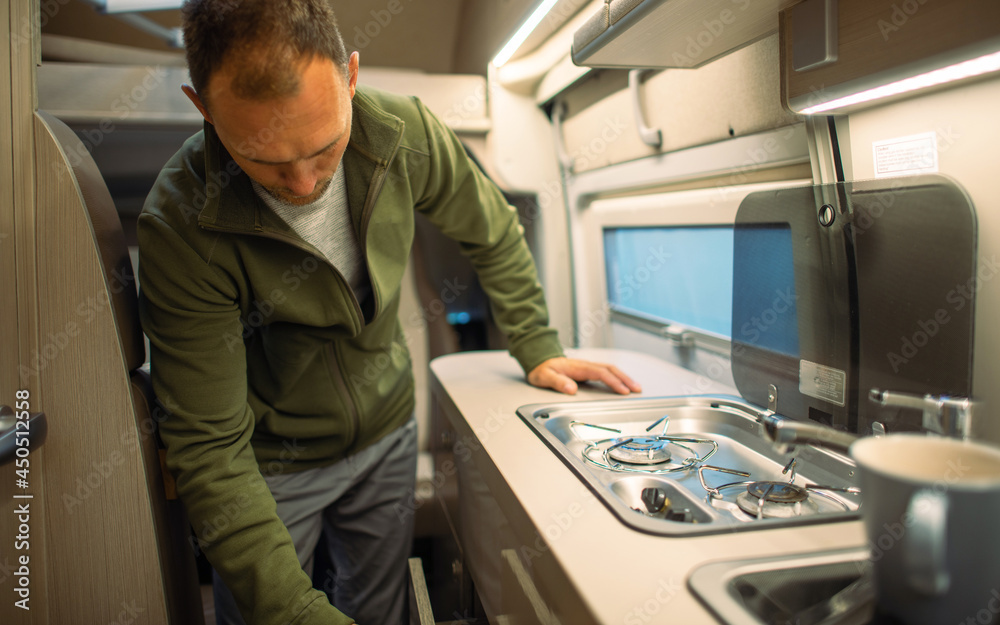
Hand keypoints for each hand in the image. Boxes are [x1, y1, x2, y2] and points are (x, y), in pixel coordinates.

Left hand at [526, 357, 641, 395]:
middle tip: (637, 389)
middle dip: (625, 378)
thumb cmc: (542, 369)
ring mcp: (587, 367)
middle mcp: (585, 365)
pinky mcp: (588, 370)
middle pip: (610, 369)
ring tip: (635, 387)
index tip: (623, 390)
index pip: (600, 373)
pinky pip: (606, 372)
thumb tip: (571, 389)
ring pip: (610, 369)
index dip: (613, 381)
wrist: (539, 361)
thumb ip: (557, 382)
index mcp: (578, 366)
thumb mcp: (544, 376)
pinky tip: (622, 383)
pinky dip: (617, 377)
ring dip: (624, 377)